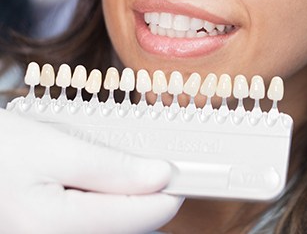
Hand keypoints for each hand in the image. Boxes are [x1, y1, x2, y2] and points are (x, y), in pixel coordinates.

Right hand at [0, 108, 182, 232]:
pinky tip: (90, 182)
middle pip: (131, 225)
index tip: (184, 165)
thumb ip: (111, 167)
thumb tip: (161, 176)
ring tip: (104, 166)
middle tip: (141, 156)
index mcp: (56, 227)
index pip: (146, 215)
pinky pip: (92, 226)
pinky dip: (102, 204)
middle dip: (142, 190)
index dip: (171, 187)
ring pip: (113, 226)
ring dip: (122, 197)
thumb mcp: (54, 148)